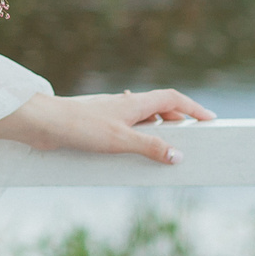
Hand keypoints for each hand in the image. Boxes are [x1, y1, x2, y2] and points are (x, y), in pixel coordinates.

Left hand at [0, 89, 214, 163]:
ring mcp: (110, 113)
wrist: (44, 124)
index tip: (210, 119)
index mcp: (135, 103)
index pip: (173, 99)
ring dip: (157, 129)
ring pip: (142, 117)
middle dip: (178, 120)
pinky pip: (125, 128)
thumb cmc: (81, 127)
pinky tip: (131, 149)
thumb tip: (178, 156)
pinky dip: (137, 136)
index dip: (193, 108)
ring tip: (166, 148)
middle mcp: (125, 104)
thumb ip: (151, 147)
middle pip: (159, 107)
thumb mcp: (122, 140)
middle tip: (192, 138)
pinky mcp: (97, 124)